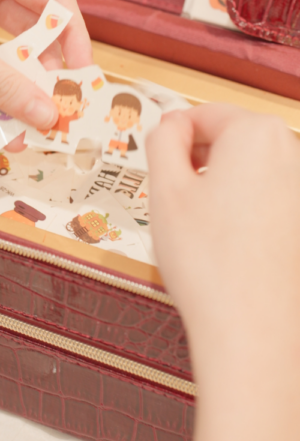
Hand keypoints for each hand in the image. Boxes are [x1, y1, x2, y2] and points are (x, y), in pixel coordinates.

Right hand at [147, 103, 299, 440]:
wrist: (252, 326)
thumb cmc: (208, 262)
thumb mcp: (165, 192)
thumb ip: (161, 142)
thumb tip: (169, 124)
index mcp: (254, 133)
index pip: (198, 115)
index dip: (168, 142)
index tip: (155, 171)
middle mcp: (288, 150)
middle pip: (226, 140)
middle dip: (194, 166)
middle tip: (171, 206)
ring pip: (243, 171)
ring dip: (214, 191)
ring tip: (197, 233)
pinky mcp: (299, 218)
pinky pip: (261, 199)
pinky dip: (238, 214)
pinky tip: (224, 248)